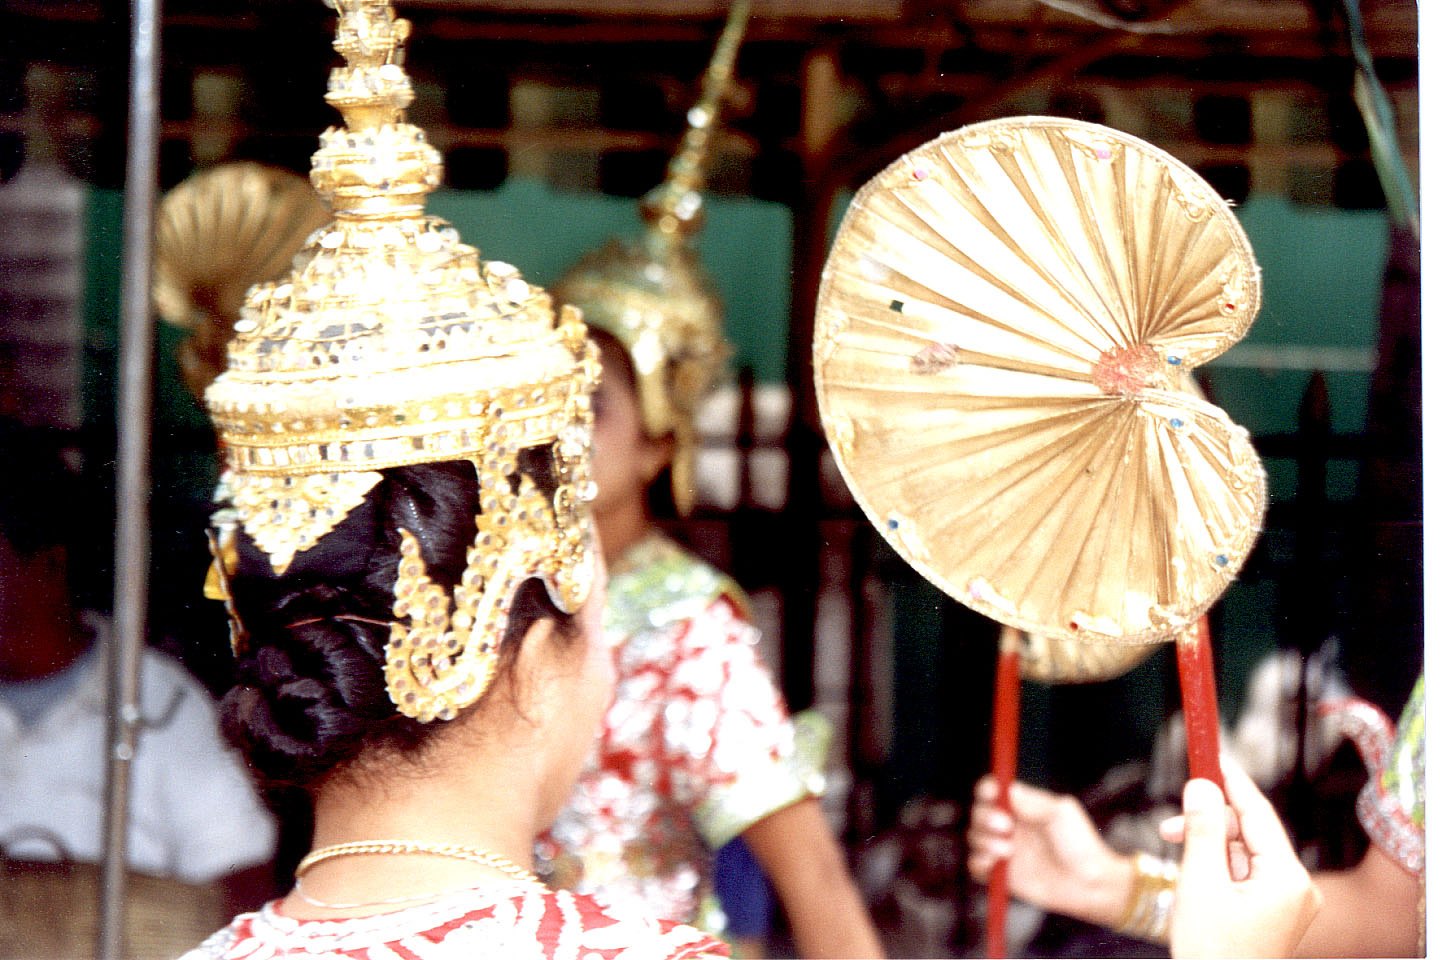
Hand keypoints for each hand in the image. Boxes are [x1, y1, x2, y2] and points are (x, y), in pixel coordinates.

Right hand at [967, 776, 1131, 926]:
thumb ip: (1032, 800)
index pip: (991, 790)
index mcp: (1021, 806)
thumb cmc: (1080, 844)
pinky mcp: (1001, 875)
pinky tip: (996, 864)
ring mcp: (1003, 850)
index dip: (986, 790)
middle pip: (978, 812)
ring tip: (1009, 851)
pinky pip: (975, 866)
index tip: (993, 795)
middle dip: (985, 817)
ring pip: (974, 837)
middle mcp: (1008, 826)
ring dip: (984, 841)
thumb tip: (1006, 791)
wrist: (1088, 883)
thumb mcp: (1061, 812)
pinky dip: (979, 863)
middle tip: (1006, 827)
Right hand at [1166, 757, 1320, 958]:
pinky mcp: (1273, 914)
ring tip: (1180, 864)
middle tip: (1168, 826)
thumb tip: (1201, 786)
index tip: (1210, 755)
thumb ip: (1201, 830)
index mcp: (1288, 879)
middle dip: (1210, 824)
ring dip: (1209, 848)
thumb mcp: (1199, 884)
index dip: (1231, 781)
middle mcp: (1297, 888)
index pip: (1259, 813)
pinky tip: (1194, 879)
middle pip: (1251, 833)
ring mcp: (1288, 903)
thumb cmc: (1212, 953)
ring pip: (1244, 854)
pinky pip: (1244, 875)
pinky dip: (1217, 868)